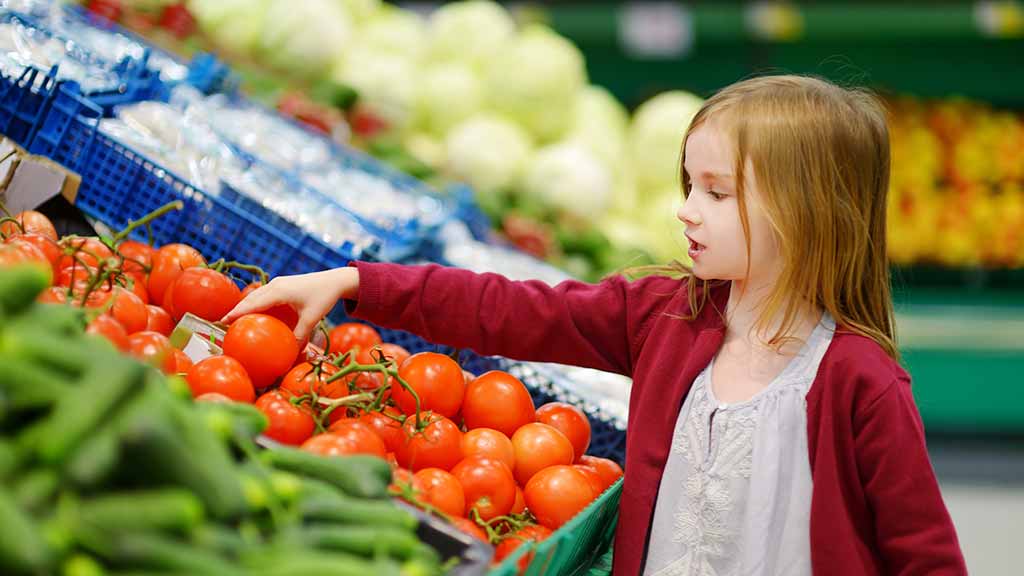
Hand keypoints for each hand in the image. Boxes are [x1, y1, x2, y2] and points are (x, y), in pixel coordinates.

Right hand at [221, 267, 358, 340]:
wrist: (334, 280)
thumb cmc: (324, 297)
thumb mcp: (312, 318)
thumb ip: (300, 336)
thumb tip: (290, 354)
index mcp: (280, 291)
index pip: (254, 303)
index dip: (238, 312)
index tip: (224, 321)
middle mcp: (275, 285)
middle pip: (250, 298)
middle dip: (236, 310)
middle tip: (222, 324)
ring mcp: (278, 283)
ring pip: (255, 295)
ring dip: (244, 306)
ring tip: (232, 319)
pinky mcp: (281, 284)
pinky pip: (263, 294)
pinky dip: (254, 302)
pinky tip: (251, 313)